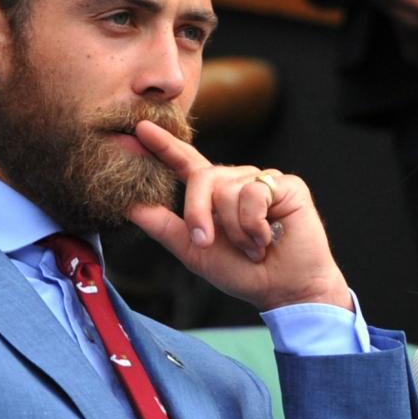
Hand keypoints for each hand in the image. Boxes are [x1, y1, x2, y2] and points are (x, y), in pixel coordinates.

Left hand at [125, 121, 351, 311]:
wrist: (285, 290)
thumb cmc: (244, 273)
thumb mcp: (195, 252)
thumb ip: (164, 227)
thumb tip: (130, 207)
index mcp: (215, 194)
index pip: (187, 163)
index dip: (165, 146)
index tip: (142, 128)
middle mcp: (237, 182)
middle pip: (203, 178)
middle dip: (199, 213)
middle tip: (208, 242)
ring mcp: (262, 181)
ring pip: (229, 190)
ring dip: (236, 229)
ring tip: (253, 246)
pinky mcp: (287, 185)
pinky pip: (255, 194)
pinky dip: (255, 224)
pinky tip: (268, 238)